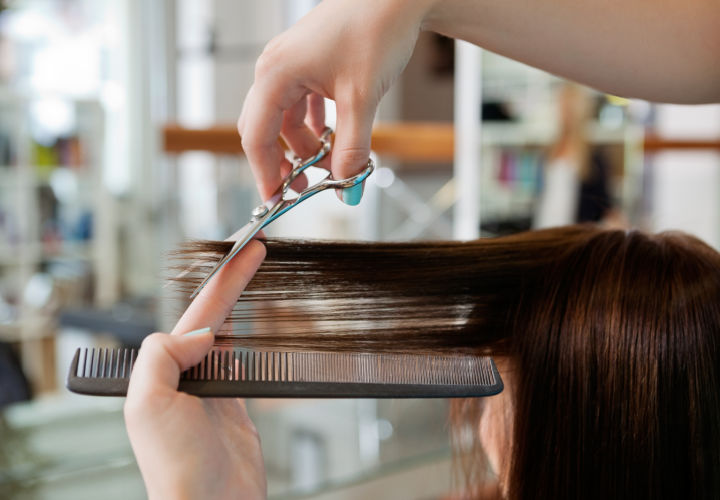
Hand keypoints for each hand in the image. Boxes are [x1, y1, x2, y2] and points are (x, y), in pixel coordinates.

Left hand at [124, 240, 266, 499]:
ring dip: (240, 306)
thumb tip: (201, 334)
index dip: (225, 280)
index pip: (199, 313)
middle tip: (255, 251)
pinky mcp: (238, 408)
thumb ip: (163, 356)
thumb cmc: (176, 469)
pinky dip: (251, 342)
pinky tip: (252, 331)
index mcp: (165, 371)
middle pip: (215, 317)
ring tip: (250, 278)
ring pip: (230, 336)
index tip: (246, 251)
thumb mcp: (149, 405)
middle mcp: (188, 376)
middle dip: (234, 282)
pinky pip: (245, 365)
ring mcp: (214, 391)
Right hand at [238, 0, 435, 201]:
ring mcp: (292, 63)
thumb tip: (348, 186)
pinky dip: (314, 126)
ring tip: (327, 164)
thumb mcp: (362, 97)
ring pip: (286, 117)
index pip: (256, 136)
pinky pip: (301, 103)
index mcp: (276, 74)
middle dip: (283, 161)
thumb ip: (353, 147)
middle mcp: (276, 68)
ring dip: (304, 145)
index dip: (265, 173)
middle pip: (265, 128)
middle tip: (303, 188)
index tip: (277, 200)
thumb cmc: (374, 28)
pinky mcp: (310, 62)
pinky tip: (331, 137)